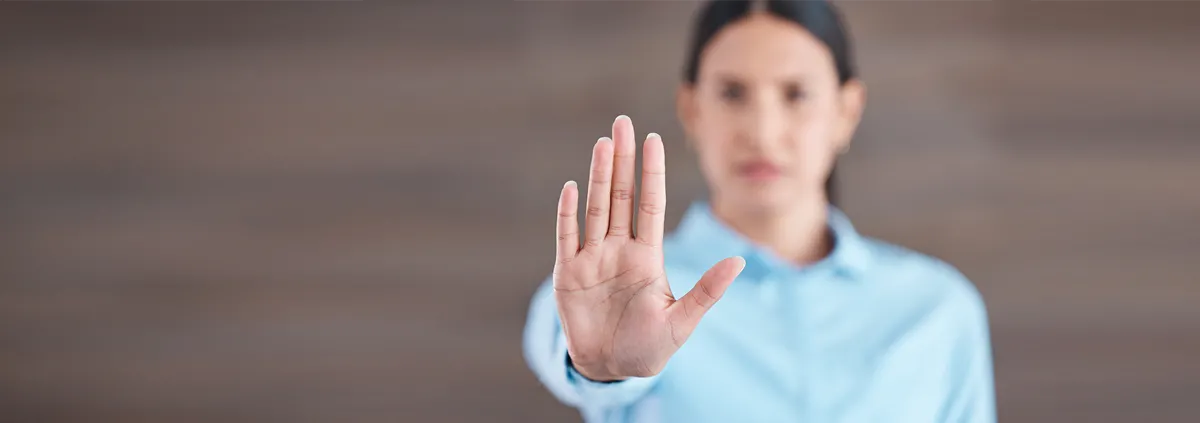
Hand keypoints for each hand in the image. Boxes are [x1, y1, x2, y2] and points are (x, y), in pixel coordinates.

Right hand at [552, 115, 745, 380]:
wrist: (611, 370)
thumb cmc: (649, 348)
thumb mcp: (682, 322)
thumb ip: (707, 291)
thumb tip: (739, 261)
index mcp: (648, 256)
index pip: (651, 204)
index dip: (652, 172)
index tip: (654, 139)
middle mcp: (620, 249)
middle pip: (621, 195)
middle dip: (622, 160)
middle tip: (623, 123)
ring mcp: (592, 259)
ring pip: (596, 207)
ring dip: (597, 175)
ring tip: (602, 143)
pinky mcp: (568, 274)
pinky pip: (567, 237)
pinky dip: (568, 213)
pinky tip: (571, 187)